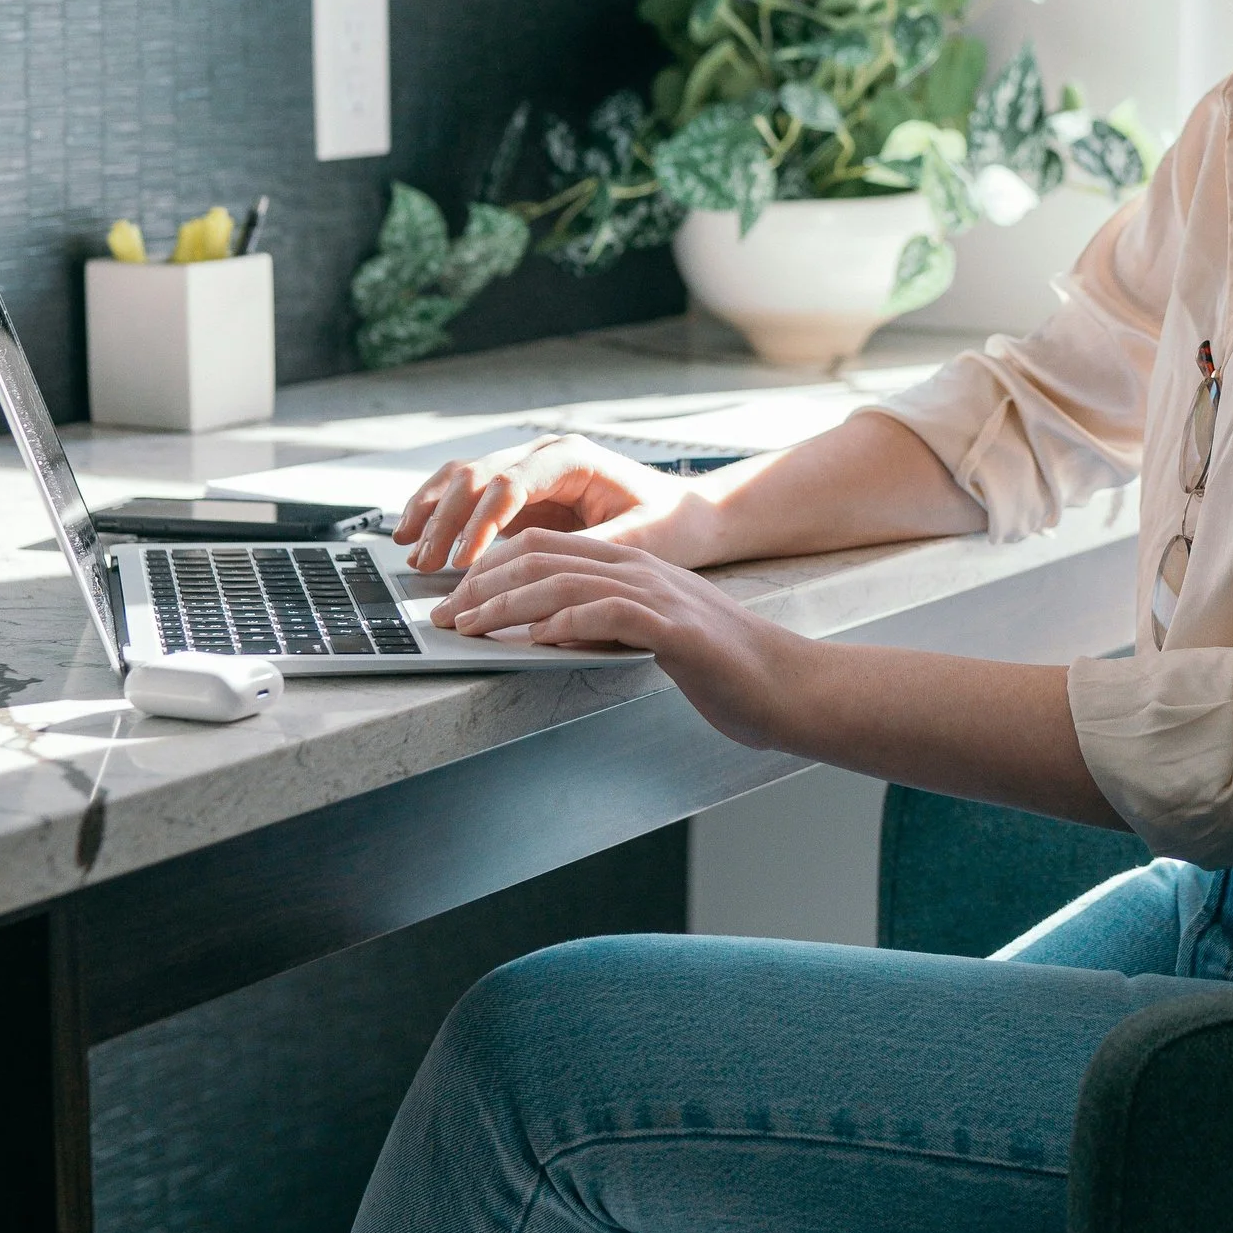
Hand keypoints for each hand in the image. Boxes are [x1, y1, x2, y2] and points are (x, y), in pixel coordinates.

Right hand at [396, 434, 718, 573]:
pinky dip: (439, 514)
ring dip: (431, 512)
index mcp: (572, 458)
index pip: (509, 483)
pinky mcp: (520, 492)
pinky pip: (467, 495)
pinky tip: (415, 537)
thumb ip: (588, 547)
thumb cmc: (670, 523)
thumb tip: (539, 569)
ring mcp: (528, 469)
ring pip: (462, 478)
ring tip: (408, 549)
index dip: (479, 523)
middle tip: (425, 564)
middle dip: (444, 521)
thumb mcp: (640, 538)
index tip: (462, 562)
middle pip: (475, 475)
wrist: (687, 513)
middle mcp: (544, 455)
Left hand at [429, 528, 792, 742]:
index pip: (544, 546)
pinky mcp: (676, 631)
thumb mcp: (652, 635)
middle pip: (542, 558)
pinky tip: (537, 639)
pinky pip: (608, 615)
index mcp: (633, 566)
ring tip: (472, 627)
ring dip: (507, 606)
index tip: (455, 600)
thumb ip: (606, 624)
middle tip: (445, 616)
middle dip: (482, 586)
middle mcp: (641, 570)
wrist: (787, 686)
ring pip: (565, 582)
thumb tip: (548, 630)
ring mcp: (659, 596)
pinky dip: (566, 623)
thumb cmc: (722, 668)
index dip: (490, 568)